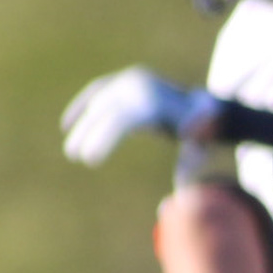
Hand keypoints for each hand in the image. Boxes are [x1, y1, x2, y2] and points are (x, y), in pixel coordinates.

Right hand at [60, 67, 218, 165]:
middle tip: (74, 155)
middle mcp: (139, 87)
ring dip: (82, 124)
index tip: (90, 159)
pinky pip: (97, 90)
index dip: (103, 139)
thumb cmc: (201, 133)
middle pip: (104, 111)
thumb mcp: (197, 150)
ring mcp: (130, 79)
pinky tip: (67, 124)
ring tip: (71, 150)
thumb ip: (188, 166)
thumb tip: (182, 194)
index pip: (121, 122)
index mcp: (155, 104)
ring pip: (97, 102)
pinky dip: (82, 105)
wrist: (206, 104)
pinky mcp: (124, 78)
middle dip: (88, 133)